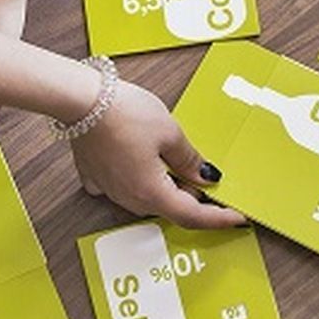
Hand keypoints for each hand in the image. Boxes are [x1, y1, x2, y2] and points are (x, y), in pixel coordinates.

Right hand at [72, 84, 246, 230]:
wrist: (81, 100)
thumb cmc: (124, 114)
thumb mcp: (170, 134)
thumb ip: (189, 160)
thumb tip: (205, 177)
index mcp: (151, 193)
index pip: (193, 216)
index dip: (219, 219)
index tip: (237, 218)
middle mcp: (129, 198)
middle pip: (171, 207)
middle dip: (194, 200)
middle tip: (215, 187)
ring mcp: (111, 189)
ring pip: (148, 198)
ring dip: (169, 188)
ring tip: (183, 168)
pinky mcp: (97, 175)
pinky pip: (124, 186)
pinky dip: (141, 179)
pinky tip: (146, 162)